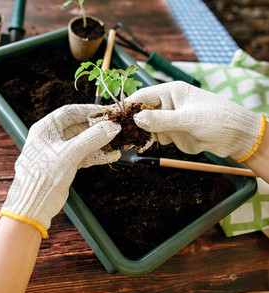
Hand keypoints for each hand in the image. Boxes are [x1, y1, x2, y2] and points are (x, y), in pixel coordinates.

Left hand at [0, 104, 121, 237]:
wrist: (33, 205)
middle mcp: (49, 137)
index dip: (88, 110)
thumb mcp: (70, 154)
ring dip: (98, 143)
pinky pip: (81, 155)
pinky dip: (95, 156)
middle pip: (77, 126)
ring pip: (81, 142)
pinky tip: (111, 156)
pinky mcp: (62, 165)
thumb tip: (112, 127)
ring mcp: (56, 152)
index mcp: (44, 128)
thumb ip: (92, 139)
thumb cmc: (44, 175)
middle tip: (115, 127)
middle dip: (96, 128)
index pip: (69, 112)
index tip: (107, 112)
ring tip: (117, 142)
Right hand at [126, 81, 265, 161]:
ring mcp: (169, 119)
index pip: (141, 96)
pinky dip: (150, 142)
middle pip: (140, 112)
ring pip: (145, 127)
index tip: (110, 115)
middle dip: (130, 123)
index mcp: (171, 92)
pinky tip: (146, 145)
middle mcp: (168, 104)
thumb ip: (161, 120)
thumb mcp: (188, 119)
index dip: (125, 105)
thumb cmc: (217, 120)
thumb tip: (136, 119)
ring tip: (134, 141)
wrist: (237, 138)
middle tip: (118, 133)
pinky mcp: (172, 133)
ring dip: (140, 135)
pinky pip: (155, 137)